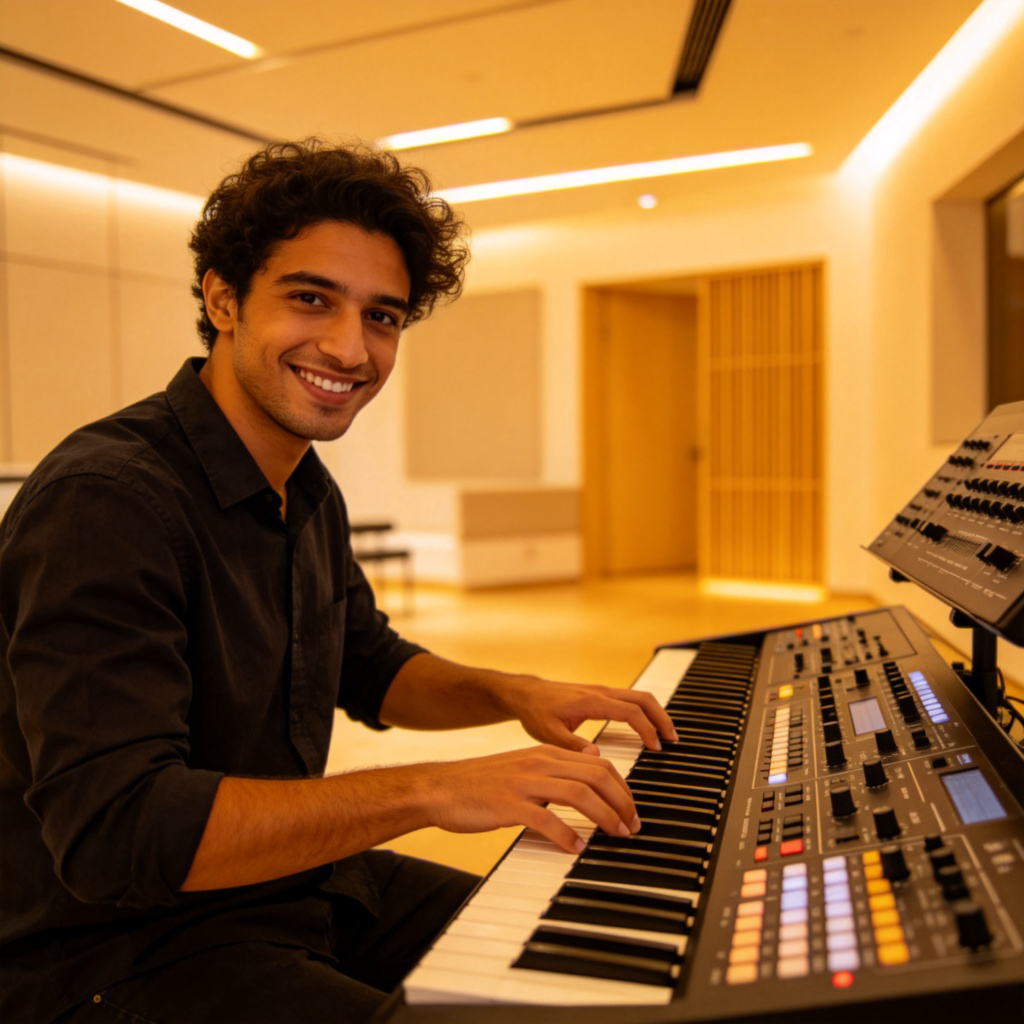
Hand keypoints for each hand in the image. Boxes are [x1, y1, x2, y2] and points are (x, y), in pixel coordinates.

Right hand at [417, 745, 639, 853]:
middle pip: (596, 776)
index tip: (630, 809)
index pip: (599, 764)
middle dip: (622, 802)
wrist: (441, 787)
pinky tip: (576, 848)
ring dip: (604, 817)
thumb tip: (591, 774)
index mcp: (546, 754)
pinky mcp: (508, 804)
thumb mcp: (523, 768)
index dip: (622, 788)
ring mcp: (524, 782)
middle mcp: (539, 763)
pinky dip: (567, 835)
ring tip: (615, 835)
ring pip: (579, 794)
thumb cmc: (482, 783)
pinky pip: (546, 820)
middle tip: (631, 826)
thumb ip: (555, 771)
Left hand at [503, 677, 677, 753]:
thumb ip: (572, 745)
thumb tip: (596, 758)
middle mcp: (600, 692)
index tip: (656, 747)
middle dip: (661, 718)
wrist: (526, 694)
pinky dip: (644, 711)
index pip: (630, 712)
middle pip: (642, 698)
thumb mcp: (549, 734)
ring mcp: (602, 691)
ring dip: (655, 713)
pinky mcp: (600, 695)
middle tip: (673, 740)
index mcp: (591, 701)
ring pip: (639, 696)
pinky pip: (630, 699)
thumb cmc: (536, 712)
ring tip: (666, 735)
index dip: (646, 729)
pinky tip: (647, 727)